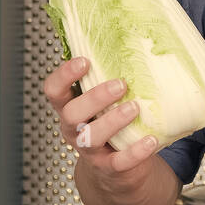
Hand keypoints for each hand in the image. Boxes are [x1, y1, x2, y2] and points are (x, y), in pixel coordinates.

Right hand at [41, 57, 160, 175]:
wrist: (117, 170)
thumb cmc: (110, 123)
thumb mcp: (101, 101)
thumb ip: (105, 76)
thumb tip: (125, 34)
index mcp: (69, 107)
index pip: (54, 90)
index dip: (64, 75)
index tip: (84, 60)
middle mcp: (74, 129)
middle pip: (72, 114)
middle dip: (94, 98)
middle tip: (120, 85)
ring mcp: (90, 151)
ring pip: (91, 137)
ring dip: (113, 121)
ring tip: (134, 107)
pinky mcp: (110, 168)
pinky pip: (119, 162)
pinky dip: (135, 152)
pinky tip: (151, 140)